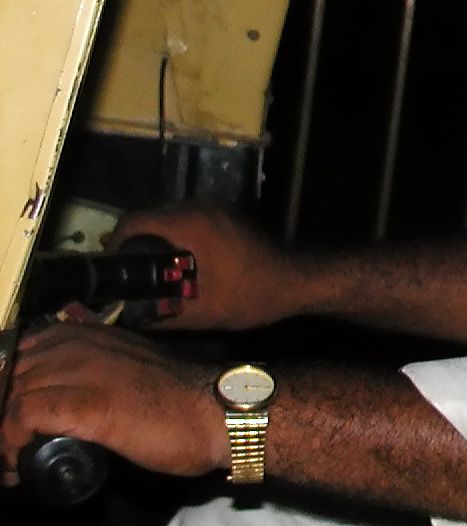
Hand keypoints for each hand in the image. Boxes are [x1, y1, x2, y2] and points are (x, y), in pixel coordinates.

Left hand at [0, 325, 223, 484]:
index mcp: (86, 336)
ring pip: (9, 396)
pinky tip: (17, 466)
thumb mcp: (128, 370)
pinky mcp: (86, 403)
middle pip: (8, 376)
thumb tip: (61, 398)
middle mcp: (78, 345)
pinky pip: (22, 418)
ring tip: (9, 463)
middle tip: (9, 450)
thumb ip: (96, 371)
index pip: (16, 355)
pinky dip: (10, 445)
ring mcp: (81, 371)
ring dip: (2, 435)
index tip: (11, 426)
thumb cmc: (179, 402)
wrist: (219, 412)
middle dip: (2, 415)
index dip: (7, 391)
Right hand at [110, 201, 306, 330]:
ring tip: (150, 274)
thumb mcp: (203, 313)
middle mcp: (199, 206)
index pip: (134, 220)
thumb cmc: (251, 295)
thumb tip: (129, 320)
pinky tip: (177, 265)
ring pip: (168, 218)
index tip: (109, 267)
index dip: (114, 242)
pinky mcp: (224, 212)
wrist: (297, 280)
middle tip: (128, 276)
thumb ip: (162, 316)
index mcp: (190, 223)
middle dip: (134, 245)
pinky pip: (187, 220)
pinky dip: (176, 238)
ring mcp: (214, 206)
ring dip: (156, 242)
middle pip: (149, 218)